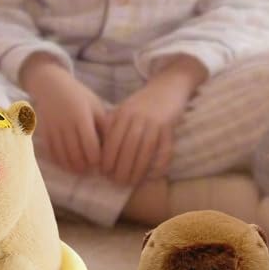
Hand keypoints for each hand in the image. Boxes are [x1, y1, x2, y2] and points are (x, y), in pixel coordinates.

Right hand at [20, 54, 105, 174]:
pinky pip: (50, 152)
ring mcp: (53, 129)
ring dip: (72, 167)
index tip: (101, 163)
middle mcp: (66, 124)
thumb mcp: (95, 106)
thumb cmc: (79, 96)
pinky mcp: (43, 131)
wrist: (51, 85)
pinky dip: (58, 162)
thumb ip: (104, 125)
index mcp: (82, 117)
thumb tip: (114, 145)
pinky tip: (66, 164)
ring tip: (80, 169)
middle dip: (84, 166)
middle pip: (76, 154)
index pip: (90, 146)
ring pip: (62, 156)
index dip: (97, 159)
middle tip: (90, 169)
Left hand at [101, 57, 206, 186]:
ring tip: (131, 183)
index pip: (112, 139)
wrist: (168, 86)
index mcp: (123, 113)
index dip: (107, 158)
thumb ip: (112, 125)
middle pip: (127, 147)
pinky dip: (159, 164)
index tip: (103, 172)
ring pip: (144, 150)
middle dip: (120, 168)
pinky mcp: (170, 128)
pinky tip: (153, 175)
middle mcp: (138, 118)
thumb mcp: (123, 109)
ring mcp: (155, 122)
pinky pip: (165, 149)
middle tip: (116, 182)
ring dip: (137, 170)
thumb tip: (98, 149)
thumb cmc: (142, 102)